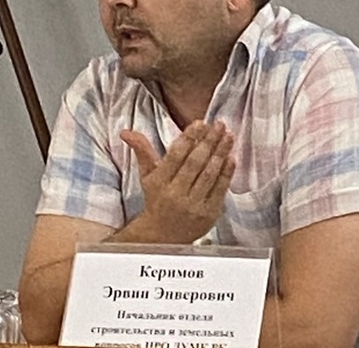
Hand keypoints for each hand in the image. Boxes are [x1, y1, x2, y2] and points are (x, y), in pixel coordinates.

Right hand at [120, 121, 235, 243]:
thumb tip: (127, 132)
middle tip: (219, 125)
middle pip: (195, 162)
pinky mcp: (208, 214)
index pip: (176, 155)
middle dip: (209, 141)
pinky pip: (219, 190)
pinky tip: (231, 157)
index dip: (189, 138)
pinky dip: (227, 173)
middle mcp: (176, 193)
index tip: (200, 123)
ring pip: (209, 174)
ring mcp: (193, 205)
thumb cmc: (156, 200)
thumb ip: (142, 151)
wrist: (162, 236)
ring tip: (228, 136)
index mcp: (160, 182)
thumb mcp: (147, 176)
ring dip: (221, 153)